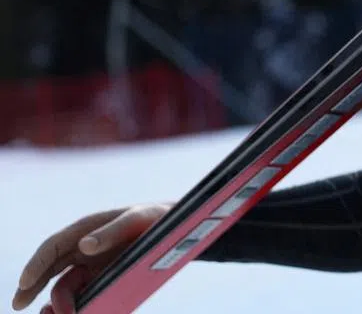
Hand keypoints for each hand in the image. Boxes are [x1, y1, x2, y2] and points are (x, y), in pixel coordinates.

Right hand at [11, 203, 171, 313]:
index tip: (25, 282)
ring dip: (56, 301)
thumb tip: (84, 245)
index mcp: (87, 228)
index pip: (53, 247)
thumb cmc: (156, 217)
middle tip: (20, 305)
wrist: (179, 227)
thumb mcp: (139, 218)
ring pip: (64, 284)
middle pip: (50, 268)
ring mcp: (93, 263)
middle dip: (31, 286)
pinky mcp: (103, 276)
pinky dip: (74, 304)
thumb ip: (113, 230)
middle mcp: (84, 247)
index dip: (36, 264)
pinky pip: (83, 292)